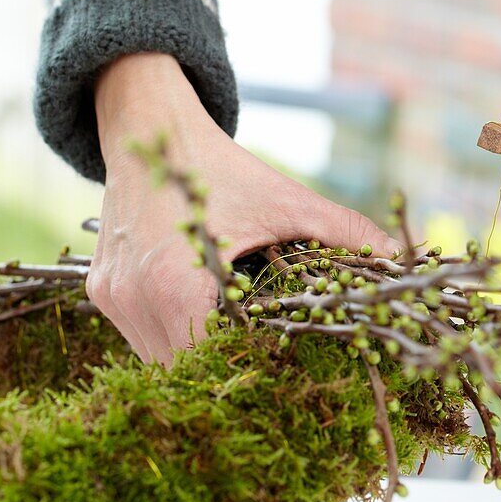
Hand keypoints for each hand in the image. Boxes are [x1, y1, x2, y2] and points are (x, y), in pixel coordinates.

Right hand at [87, 53, 400, 365]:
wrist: (149, 126)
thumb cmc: (222, 167)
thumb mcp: (288, 201)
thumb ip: (346, 233)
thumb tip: (398, 259)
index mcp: (175, 285)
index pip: (212, 363)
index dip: (249, 373)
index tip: (284, 375)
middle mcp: (133, 299)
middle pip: (184, 371)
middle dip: (227, 371)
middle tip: (269, 368)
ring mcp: (111, 298)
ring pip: (159, 359)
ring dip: (197, 357)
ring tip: (239, 345)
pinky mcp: (102, 292)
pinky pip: (140, 335)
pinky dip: (174, 335)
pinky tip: (206, 318)